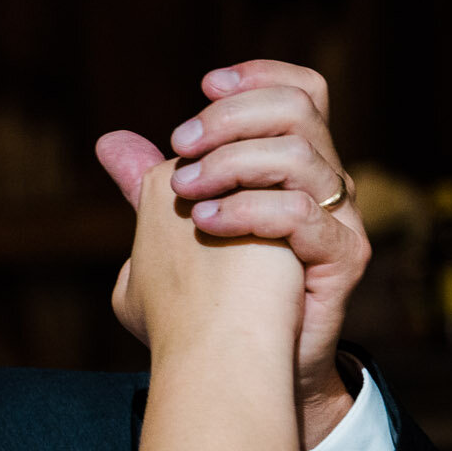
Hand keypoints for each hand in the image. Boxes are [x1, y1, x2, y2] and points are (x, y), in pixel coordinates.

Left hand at [98, 62, 369, 447]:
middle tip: (179, 147)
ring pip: (301, 156)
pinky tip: (205, 224)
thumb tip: (110, 141)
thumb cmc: (205, 307)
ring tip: (184, 197)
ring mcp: (337, 221)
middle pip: (300, 110)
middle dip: (231, 117)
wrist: (240, 373)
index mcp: (288, 169)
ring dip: (231, 163)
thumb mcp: (167, 237)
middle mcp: (322, 186)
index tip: (204, 85)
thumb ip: (146, 186)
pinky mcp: (341, 259)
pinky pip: (301, 214)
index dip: (258, 77)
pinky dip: (247, 210)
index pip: (299, 94)